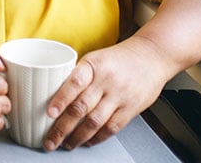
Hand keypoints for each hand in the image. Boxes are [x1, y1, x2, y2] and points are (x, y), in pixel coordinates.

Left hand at [44, 37, 167, 150]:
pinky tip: (87, 141)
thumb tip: (54, 94)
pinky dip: (97, 137)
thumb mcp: (94, 59)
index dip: (61, 99)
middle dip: (63, 127)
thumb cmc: (118, 58)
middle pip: (81, 107)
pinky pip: (112, 127)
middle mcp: (106, 81)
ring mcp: (119, 96)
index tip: (49, 113)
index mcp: (93, 66)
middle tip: (50, 140)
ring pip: (95, 121)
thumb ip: (78, 76)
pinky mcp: (131, 108)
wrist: (151, 56)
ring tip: (66, 144)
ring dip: (78, 136)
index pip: (74, 83)